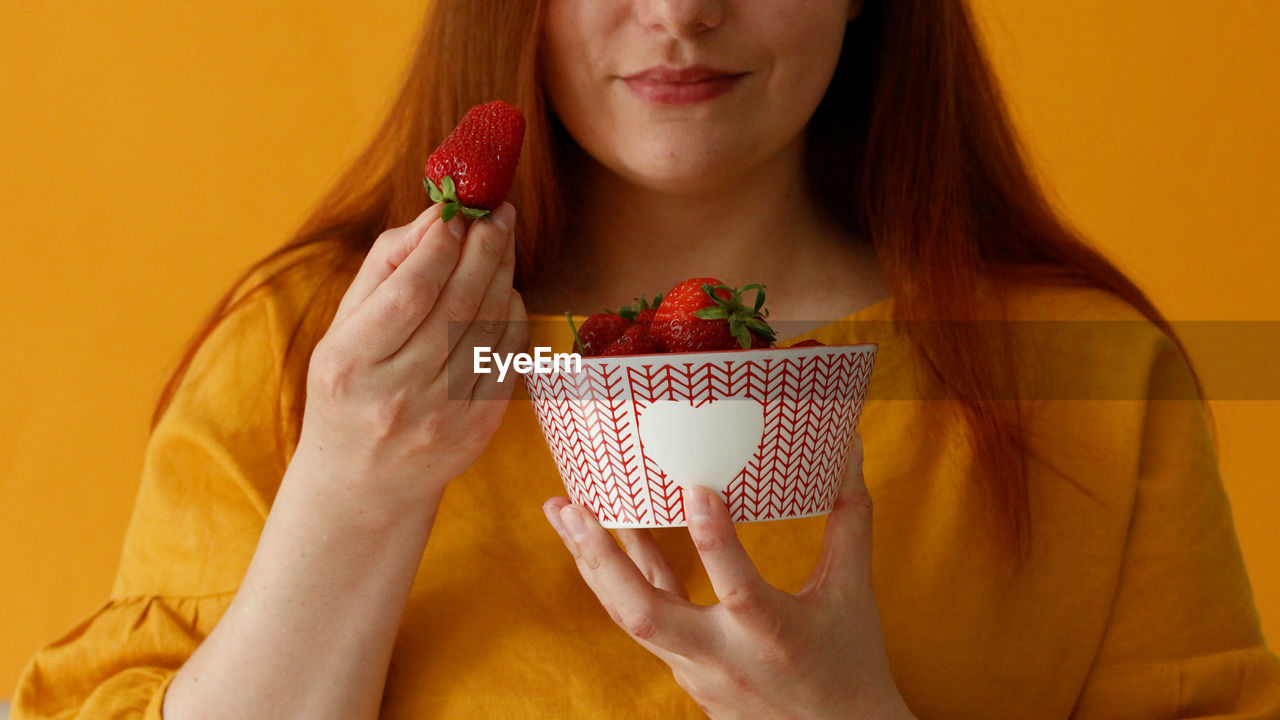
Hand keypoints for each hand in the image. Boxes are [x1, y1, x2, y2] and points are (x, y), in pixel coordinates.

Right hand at [296, 202, 526, 514]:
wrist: (362, 482)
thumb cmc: (350, 388)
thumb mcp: (343, 329)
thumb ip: (385, 267)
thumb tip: (437, 214)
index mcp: (349, 365)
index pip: (411, 293)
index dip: (441, 246)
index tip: (456, 212)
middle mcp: (396, 395)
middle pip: (458, 304)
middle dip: (485, 248)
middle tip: (498, 211)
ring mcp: (441, 417)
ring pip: (490, 328)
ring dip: (503, 275)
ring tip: (501, 241)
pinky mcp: (477, 430)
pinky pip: (508, 357)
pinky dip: (513, 316)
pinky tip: (504, 292)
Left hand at [543, 434, 915, 719]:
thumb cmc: (849, 662)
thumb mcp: (852, 591)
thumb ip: (848, 519)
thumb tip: (847, 451)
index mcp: (773, 634)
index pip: (737, 587)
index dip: (713, 539)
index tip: (694, 487)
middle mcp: (724, 657)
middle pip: (646, 615)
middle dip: (603, 559)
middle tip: (572, 507)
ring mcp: (696, 670)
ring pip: (630, 617)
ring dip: (593, 563)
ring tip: (562, 512)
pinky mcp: (685, 672)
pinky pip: (644, 621)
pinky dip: (622, 579)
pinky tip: (603, 540)